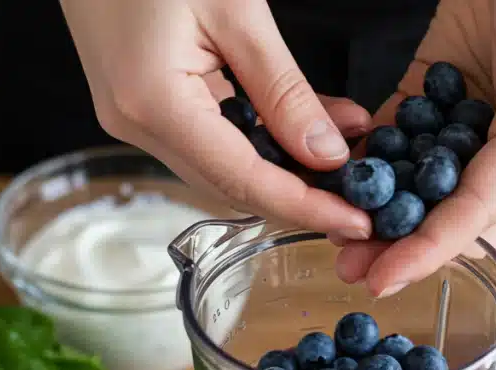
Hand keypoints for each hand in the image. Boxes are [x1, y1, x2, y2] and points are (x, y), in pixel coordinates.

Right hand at [60, 0, 374, 238]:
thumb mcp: (236, 9)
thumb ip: (283, 89)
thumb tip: (326, 154)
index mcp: (153, 103)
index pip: (243, 181)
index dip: (306, 207)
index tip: (358, 222)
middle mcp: (135, 124)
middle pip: (231, 185)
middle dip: (301, 193)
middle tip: (363, 194)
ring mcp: (132, 117)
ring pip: (223, 166)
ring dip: (285, 165)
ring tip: (345, 148)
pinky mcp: (140, 103)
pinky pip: (210, 137)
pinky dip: (261, 139)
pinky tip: (305, 123)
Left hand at [335, 0, 495, 296]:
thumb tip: (457, 242)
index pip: (474, 227)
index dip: (426, 256)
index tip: (380, 281)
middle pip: (437, 209)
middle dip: (391, 239)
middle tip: (345, 260)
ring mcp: (462, 110)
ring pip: (409, 173)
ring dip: (371, 202)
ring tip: (330, 222)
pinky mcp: (431, 75)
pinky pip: (392, 124)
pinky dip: (365, 149)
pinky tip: (334, 167)